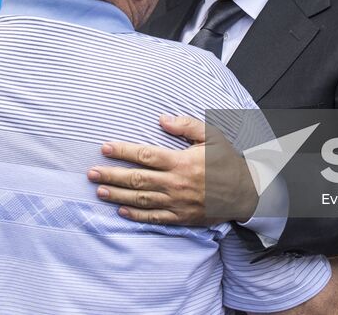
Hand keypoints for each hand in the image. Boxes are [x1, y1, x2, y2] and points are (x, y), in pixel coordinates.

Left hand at [87, 115, 257, 226]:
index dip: (123, 151)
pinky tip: (121, 210)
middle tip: (91, 173)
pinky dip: (136, 215)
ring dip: (118, 195)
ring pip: (141, 199)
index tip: (105, 148)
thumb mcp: (212, 136)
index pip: (145, 156)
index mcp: (181, 162)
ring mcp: (177, 203)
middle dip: (111, 175)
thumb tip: (162, 119)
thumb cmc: (227, 161)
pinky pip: (154, 218)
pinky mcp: (181, 217)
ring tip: (99, 190)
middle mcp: (175, 184)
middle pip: (137, 179)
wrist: (246, 193)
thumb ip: (187, 126)